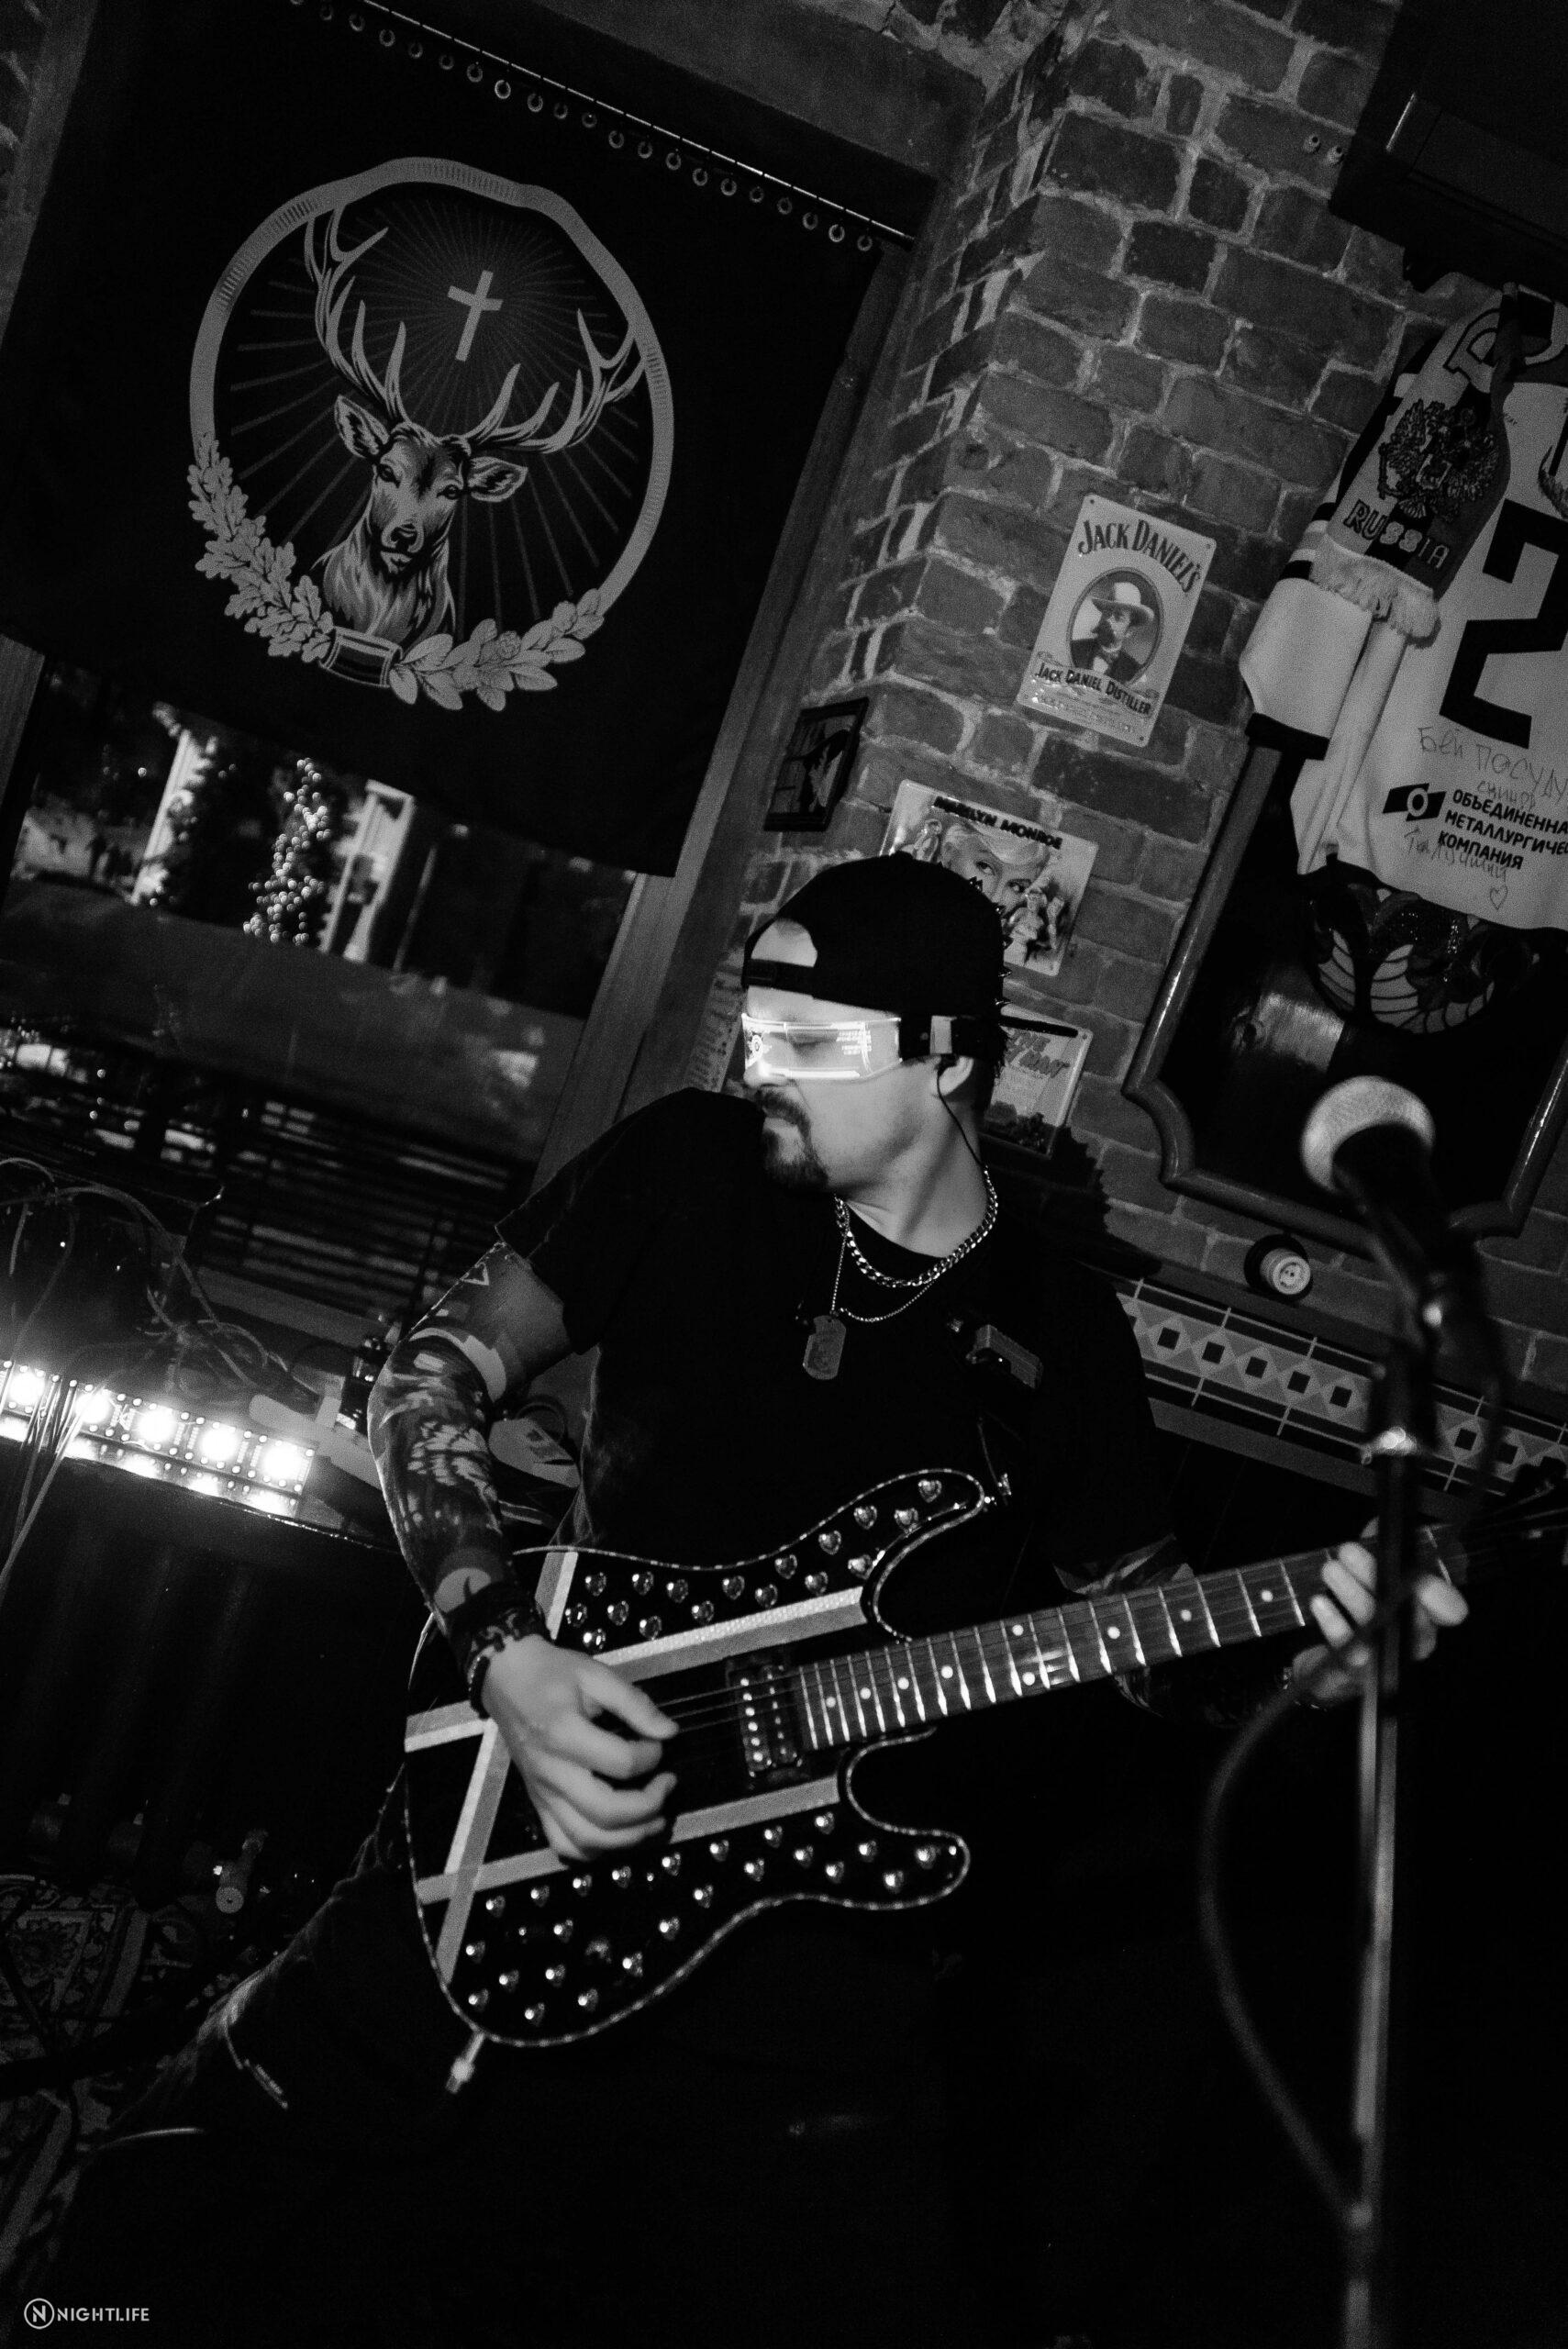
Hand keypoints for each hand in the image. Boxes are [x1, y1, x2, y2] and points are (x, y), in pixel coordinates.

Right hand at [479, 1635, 677, 1859]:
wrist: (507, 1679)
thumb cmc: (552, 1673)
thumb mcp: (595, 1674)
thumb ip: (635, 1704)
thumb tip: (669, 1732)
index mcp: (565, 1734)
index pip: (622, 1763)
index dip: (652, 1756)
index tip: (660, 1743)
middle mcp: (551, 1772)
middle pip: (605, 1812)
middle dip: (648, 1807)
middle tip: (668, 1786)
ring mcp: (542, 1793)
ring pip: (586, 1839)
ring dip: (628, 1838)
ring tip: (655, 1820)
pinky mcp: (538, 1803)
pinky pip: (563, 1844)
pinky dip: (594, 1850)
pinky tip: (617, 1835)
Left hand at [1293, 1535, 1468, 1704]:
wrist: (1329, 1660)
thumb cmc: (1358, 1610)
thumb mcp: (1370, 1572)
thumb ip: (1377, 1546)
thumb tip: (1377, 1525)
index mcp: (1426, 1614)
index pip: (1450, 1609)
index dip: (1438, 1591)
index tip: (1413, 1566)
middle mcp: (1413, 1641)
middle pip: (1411, 1615)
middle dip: (1379, 1576)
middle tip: (1349, 1551)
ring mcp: (1386, 1660)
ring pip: (1378, 1629)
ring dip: (1352, 1593)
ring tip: (1331, 1570)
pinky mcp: (1355, 1674)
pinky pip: (1348, 1652)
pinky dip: (1333, 1623)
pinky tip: (1320, 1603)